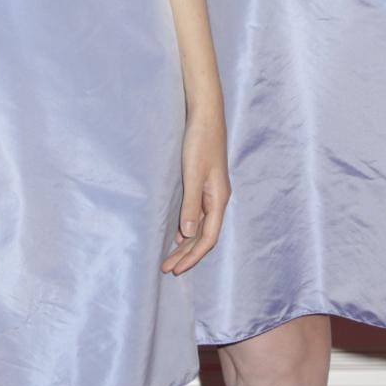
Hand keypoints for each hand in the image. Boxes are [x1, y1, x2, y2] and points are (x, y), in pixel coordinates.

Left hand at [164, 103, 229, 273]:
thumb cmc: (200, 142)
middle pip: (204, 236)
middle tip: (167, 269)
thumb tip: (186, 235)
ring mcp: (211, 192)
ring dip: (185, 244)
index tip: (175, 269)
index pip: (208, 238)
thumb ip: (191, 205)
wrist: (205, 115)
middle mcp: (217, 199)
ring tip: (169, 258)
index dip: (192, 256)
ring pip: (200, 227)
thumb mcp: (193, 175)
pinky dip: (186, 228)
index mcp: (218, 199)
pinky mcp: (203, 184)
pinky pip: (196, 215)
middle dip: (187, 255)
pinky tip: (176, 234)